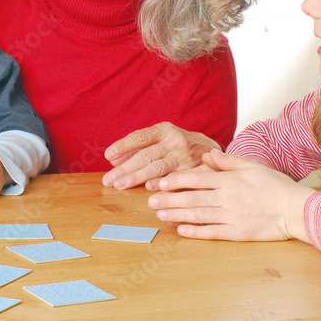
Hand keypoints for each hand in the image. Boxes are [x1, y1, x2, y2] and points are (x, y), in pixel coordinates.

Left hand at [103, 122, 221, 189]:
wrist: (212, 149)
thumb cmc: (177, 144)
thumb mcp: (160, 139)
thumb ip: (138, 148)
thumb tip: (114, 161)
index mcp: (164, 130)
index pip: (140, 136)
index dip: (124, 145)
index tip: (108, 155)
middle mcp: (174, 141)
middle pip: (146, 155)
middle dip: (125, 169)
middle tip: (108, 180)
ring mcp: (185, 157)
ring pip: (157, 168)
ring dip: (137, 177)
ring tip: (120, 185)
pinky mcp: (194, 170)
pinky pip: (175, 179)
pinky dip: (162, 184)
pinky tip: (149, 189)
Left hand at [146, 150, 314, 241]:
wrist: (296, 209)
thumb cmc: (276, 186)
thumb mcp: (252, 166)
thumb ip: (227, 161)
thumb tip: (206, 155)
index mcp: (230, 180)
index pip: (197, 179)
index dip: (176, 181)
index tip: (160, 183)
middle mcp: (228, 198)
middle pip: (193, 198)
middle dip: (169, 199)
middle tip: (150, 200)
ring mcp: (233, 217)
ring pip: (198, 215)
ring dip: (177, 215)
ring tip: (160, 214)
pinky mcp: (239, 234)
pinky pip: (212, 233)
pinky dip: (196, 232)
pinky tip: (181, 231)